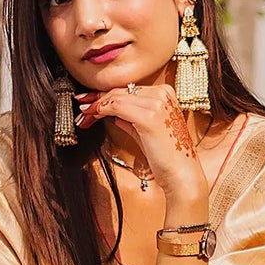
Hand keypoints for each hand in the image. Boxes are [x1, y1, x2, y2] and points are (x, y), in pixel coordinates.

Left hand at [75, 84, 206, 207]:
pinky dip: (101, 110)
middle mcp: (163, 94)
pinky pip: (117, 107)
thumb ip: (131, 118)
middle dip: (99, 100)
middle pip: (121, 91)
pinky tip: (92, 117)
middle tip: (83, 108)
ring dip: (97, 106)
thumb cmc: (168, 157)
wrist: (181, 175)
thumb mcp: (147, 131)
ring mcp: (157, 104)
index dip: (107, 96)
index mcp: (166, 93)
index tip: (91, 102)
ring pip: (116, 97)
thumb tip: (111, 112)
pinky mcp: (149, 117)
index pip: (129, 90)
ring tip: (84, 116)